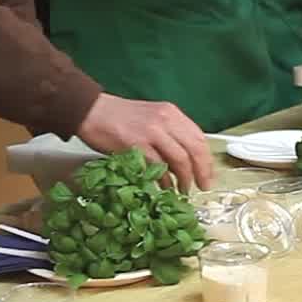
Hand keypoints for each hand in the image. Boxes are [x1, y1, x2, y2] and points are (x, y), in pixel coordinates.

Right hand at [77, 94, 215, 190]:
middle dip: (202, 171)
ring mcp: (151, 132)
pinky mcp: (136, 144)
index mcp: (171, 113)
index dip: (207, 159)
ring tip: (184, 190)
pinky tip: (165, 187)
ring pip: (179, 158)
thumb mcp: (152, 119)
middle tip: (203, 186)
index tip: (209, 174)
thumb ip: (169, 135)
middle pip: (194, 148)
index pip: (199, 137)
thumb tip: (185, 162)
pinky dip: (164, 179)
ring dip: (184, 178)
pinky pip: (157, 166)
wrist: (92, 111)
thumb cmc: (120, 118)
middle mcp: (165, 120)